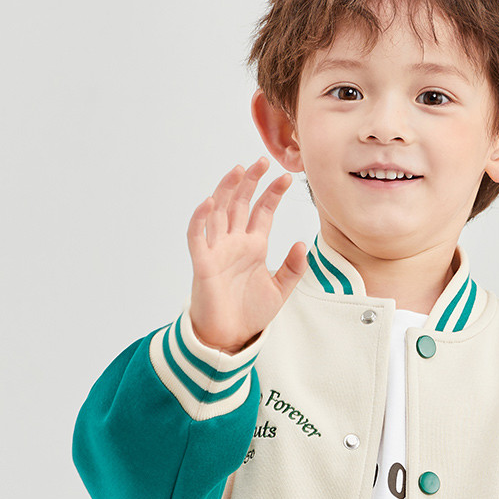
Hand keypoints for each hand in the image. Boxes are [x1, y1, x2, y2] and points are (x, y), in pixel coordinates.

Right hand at [187, 157, 308, 353]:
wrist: (230, 337)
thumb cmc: (250, 313)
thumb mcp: (280, 290)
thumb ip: (292, 268)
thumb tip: (301, 244)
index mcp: (253, 247)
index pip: (262, 212)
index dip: (272, 193)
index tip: (287, 177)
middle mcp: (234, 243)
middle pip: (240, 204)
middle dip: (250, 182)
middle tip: (261, 161)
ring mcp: (217, 250)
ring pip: (218, 212)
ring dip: (226, 191)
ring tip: (237, 171)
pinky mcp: (203, 263)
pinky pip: (198, 236)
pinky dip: (201, 218)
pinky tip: (210, 202)